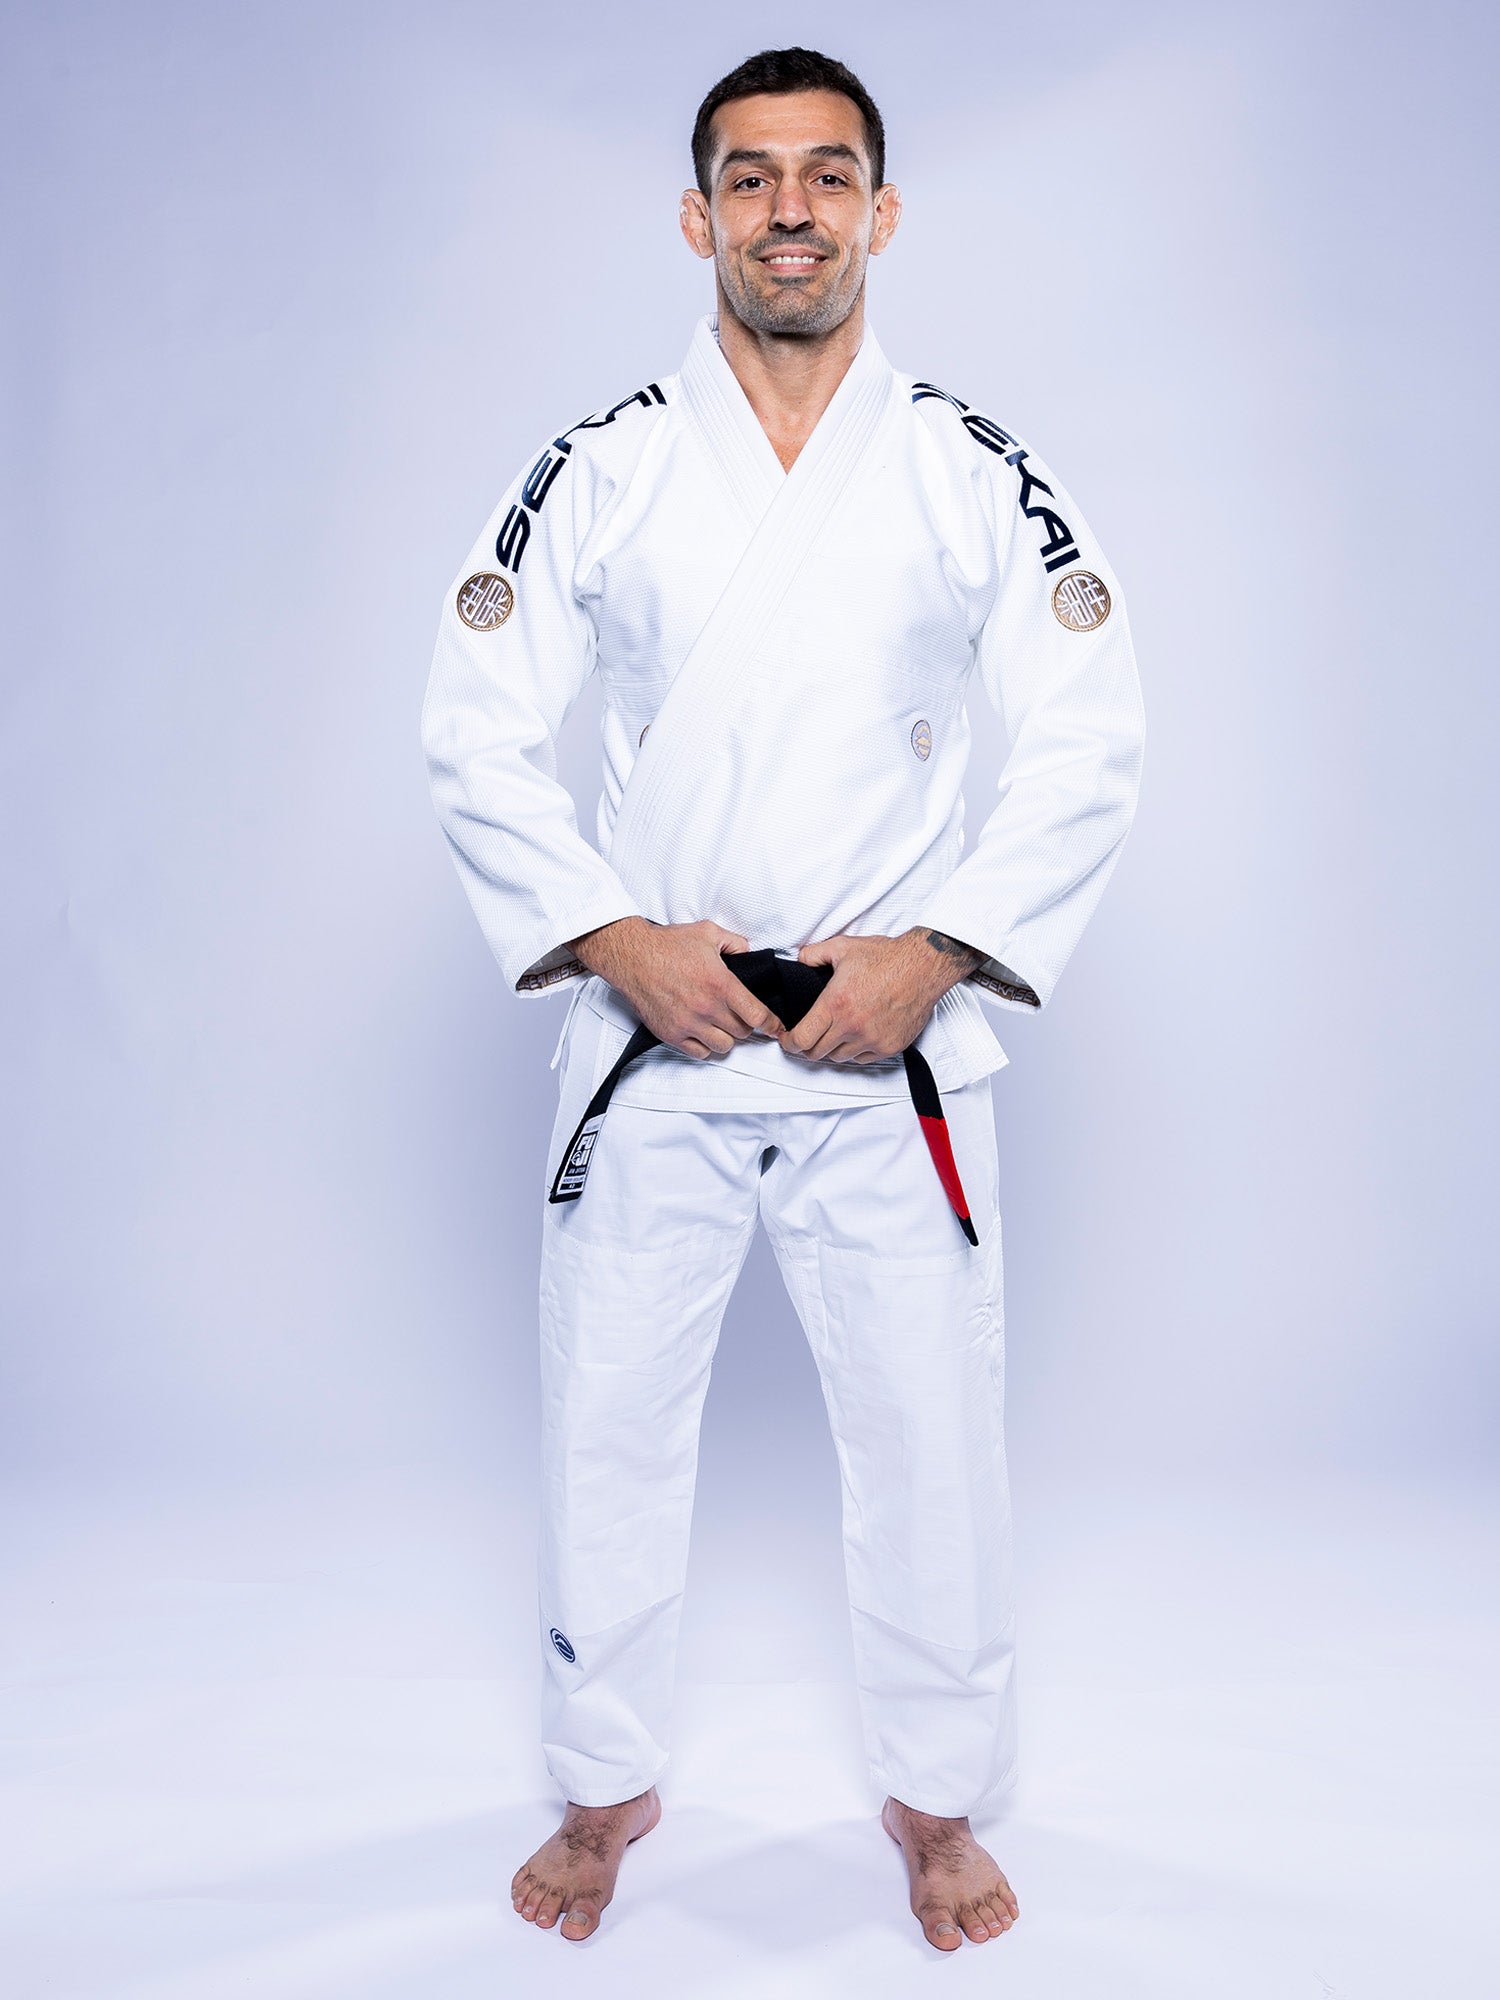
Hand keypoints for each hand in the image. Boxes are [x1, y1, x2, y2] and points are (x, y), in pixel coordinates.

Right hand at [568, 916, 777, 1058]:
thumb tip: (749, 953)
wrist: (632, 957)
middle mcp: (707, 1007)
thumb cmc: (667, 944)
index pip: (757, 1015)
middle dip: (745, 1025)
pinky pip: (699, 1053)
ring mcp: (688, 1024)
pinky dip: (705, 1047)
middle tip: (739, 1015)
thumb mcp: (708, 932)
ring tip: (721, 1025)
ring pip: (723, 1046)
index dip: (772, 1025)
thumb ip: (735, 943)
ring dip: (726, 1037)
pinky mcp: (671, 1034)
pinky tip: (703, 1033)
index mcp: (721, 984)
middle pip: (742, 1032)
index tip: (776, 1029)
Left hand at [780, 928, 984, 1063]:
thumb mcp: (843, 947)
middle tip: (807, 1038)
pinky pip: (862, 1059)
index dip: (789, 1043)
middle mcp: (852, 1026)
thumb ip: (814, 954)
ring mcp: (872, 1039)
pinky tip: (855, 1036)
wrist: (923, 967)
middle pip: (816, 1053)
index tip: (787, 1040)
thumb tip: (800, 960)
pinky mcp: (889, 1046)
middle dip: (807, 1047)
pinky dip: (855, 1051)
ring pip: (839, 1058)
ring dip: (832, 1049)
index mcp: (835, 1004)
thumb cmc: (887, 957)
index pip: (802, 1039)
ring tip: (833, 1034)